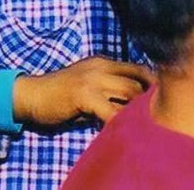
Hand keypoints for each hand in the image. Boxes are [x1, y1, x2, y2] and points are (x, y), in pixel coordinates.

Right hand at [12, 58, 153, 128]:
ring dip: (137, 112)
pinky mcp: (84, 95)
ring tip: (141, 126)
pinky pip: (111, 111)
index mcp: (102, 62)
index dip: (152, 83)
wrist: (32, 95)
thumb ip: (107, 89)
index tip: (160, 100)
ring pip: (128, 93)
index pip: (137, 68)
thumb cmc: (60, 95)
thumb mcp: (86, 85)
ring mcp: (92, 79)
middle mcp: (100, 67)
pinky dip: (120, 122)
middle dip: (148, 101)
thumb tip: (132, 105)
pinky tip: (122, 131)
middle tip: (153, 118)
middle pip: (136, 81)